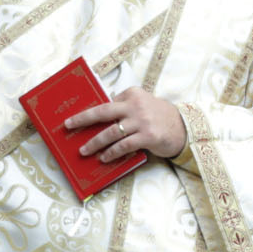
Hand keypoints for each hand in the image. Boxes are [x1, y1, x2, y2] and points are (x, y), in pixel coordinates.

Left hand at [61, 88, 188, 165]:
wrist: (184, 127)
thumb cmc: (158, 117)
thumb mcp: (141, 104)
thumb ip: (123, 107)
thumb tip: (99, 116)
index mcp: (132, 94)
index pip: (106, 103)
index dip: (88, 111)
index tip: (73, 118)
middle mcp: (136, 105)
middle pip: (103, 112)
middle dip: (83, 119)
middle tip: (69, 126)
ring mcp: (142, 121)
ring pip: (111, 132)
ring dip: (95, 142)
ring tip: (84, 150)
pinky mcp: (148, 136)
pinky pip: (124, 145)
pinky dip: (112, 152)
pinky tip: (104, 158)